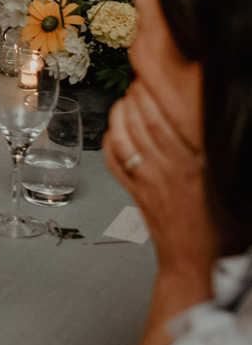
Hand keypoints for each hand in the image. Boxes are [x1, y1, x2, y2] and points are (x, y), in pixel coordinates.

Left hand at [104, 86, 215, 274]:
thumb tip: (220, 122)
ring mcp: (143, 182)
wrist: (196, 265)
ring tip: (129, 97)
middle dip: (136, 96)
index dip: (153, 96)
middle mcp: (163, 172)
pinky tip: (116, 126)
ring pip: (121, 136)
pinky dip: (110, 137)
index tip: (156, 79)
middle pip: (138, 123)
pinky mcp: (132, 192)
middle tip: (142, 79)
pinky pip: (113, 158)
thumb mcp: (234, 189)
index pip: (161, 123)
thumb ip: (222, 154)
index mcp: (191, 170)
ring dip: (121, 112)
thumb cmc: (222, 230)